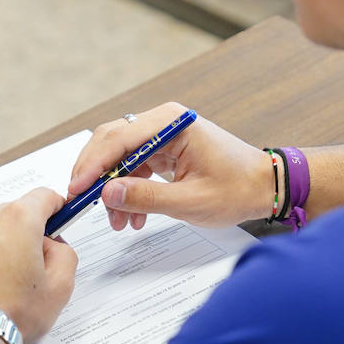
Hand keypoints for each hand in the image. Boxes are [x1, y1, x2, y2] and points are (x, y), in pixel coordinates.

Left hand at [0, 189, 78, 343]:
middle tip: (29, 267)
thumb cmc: (12, 313)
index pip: (44, 196)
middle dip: (24, 233)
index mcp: (19, 219)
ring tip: (0, 281)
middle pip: (13, 213)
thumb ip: (66, 252)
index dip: (55, 209)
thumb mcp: (61, 286)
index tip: (57, 223)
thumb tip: (53, 244)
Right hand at [68, 102, 275, 230]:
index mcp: (172, 123)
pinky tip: (133, 216)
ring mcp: (163, 134)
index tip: (78, 189)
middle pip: (112, 143)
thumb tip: (107, 194)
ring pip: (120, 158)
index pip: (118, 138)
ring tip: (119, 222)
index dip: (93, 165)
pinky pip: (134, 166)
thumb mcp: (190, 201)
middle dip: (97, 176)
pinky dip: (129, 190)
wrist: (265, 187)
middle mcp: (164, 122)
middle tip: (84, 203)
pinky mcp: (164, 149)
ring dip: (114, 190)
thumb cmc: (238, 189)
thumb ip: (146, 197)